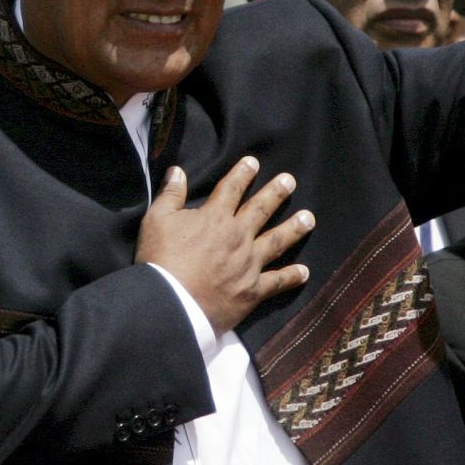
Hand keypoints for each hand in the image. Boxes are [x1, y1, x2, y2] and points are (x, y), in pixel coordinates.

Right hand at [136, 157, 313, 334]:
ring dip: (294, 228)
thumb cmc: (160, 260)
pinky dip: (292, 276)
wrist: (170, 302)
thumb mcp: (156, 220)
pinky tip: (304, 272)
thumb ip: (170, 194)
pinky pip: (277, 281)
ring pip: (277, 241)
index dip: (242, 173)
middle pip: (261, 209)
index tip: (253, 162)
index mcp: (215, 217)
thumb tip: (178, 171)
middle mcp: (238, 236)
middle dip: (276, 193)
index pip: (232, 189)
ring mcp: (249, 263)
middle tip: (290, 181)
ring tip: (309, 218)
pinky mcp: (252, 290)